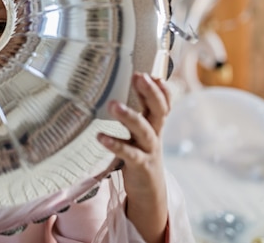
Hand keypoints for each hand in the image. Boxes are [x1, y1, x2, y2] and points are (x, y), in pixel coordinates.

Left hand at [97, 73, 169, 242]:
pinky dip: (115, 144)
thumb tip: (127, 86)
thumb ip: (137, 111)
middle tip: (138, 76)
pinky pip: (128, 153)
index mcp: (155, 124)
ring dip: (129, 116)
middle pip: (159, 111)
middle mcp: (154, 134)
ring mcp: (149, 150)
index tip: (151, 73)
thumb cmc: (141, 153)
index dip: (161, 89)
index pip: (164, 103)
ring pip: (143, 130)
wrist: (149, 190)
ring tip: (113, 104)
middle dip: (150, 93)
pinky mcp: (140, 165)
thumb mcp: (142, 131)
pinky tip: (100, 136)